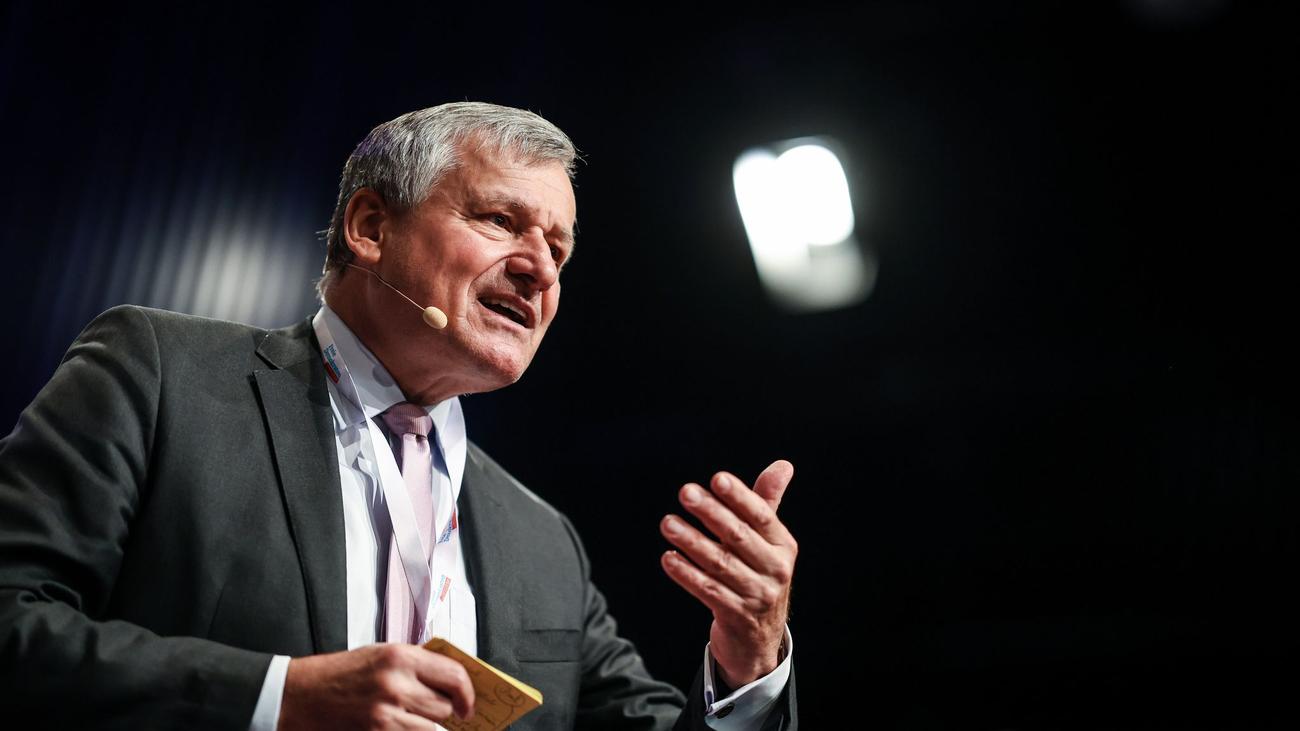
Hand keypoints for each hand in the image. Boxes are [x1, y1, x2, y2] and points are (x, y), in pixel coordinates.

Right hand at [279, 643, 474, 729]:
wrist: (298, 695)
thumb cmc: (338, 674)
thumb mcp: (380, 655)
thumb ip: (416, 665)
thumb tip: (451, 680)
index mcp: (400, 657)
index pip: (455, 676)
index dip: (468, 693)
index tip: (467, 704)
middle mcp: (395, 684)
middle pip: (445, 707)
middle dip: (446, 712)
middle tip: (440, 713)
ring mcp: (385, 713)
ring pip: (431, 729)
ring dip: (427, 727)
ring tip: (411, 719)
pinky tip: (399, 727)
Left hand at [659, 459, 796, 687]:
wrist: (759, 638)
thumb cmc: (758, 576)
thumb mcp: (768, 543)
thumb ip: (766, 503)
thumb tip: (783, 465)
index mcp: (784, 546)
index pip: (762, 516)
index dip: (740, 497)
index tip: (716, 478)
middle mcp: (775, 570)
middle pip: (739, 537)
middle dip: (711, 512)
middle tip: (685, 493)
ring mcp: (756, 595)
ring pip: (719, 564)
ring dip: (691, 541)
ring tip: (668, 523)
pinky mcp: (736, 616)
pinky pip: (707, 590)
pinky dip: (686, 574)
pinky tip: (668, 558)